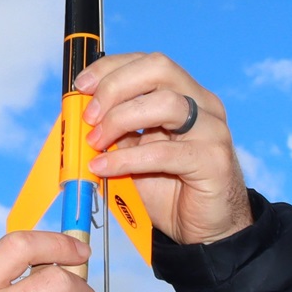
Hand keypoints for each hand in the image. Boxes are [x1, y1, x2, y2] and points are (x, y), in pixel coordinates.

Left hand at [79, 52, 252, 245]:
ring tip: (96, 143)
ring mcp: (212, 130)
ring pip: (166, 103)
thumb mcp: (134, 153)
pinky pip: (165, 152)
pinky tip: (104, 167)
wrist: (204, 229)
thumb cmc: (170, 188)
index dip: (111, 68)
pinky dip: (126, 158)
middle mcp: (203, 105)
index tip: (81, 85)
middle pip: (159, 69)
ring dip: (120, 119)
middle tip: (89, 117)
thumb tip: (78, 116)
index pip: (148, 63)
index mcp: (185, 94)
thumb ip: (114, 131)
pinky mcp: (213, 161)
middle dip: (115, 87)